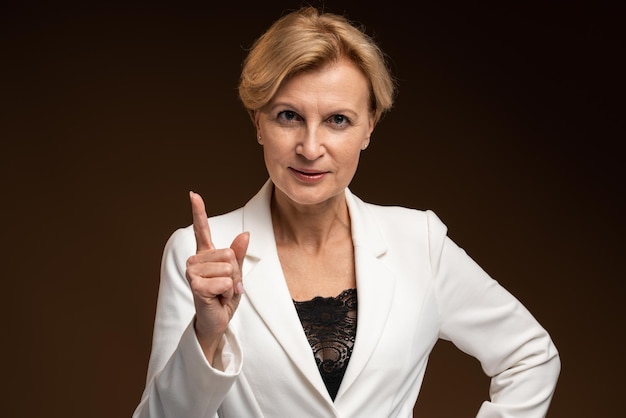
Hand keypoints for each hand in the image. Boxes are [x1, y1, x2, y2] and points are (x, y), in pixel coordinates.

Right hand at [186, 191, 249, 363]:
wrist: (216, 322)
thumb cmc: (224, 298)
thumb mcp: (236, 275)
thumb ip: (238, 255)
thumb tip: (245, 234)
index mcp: (206, 254)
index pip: (201, 229)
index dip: (198, 211)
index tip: (193, 194)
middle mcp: (195, 260)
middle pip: (229, 254)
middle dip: (235, 273)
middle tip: (225, 287)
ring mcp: (192, 272)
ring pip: (228, 268)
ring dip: (231, 285)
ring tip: (221, 293)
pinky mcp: (195, 285)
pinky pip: (224, 282)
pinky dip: (227, 293)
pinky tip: (218, 299)